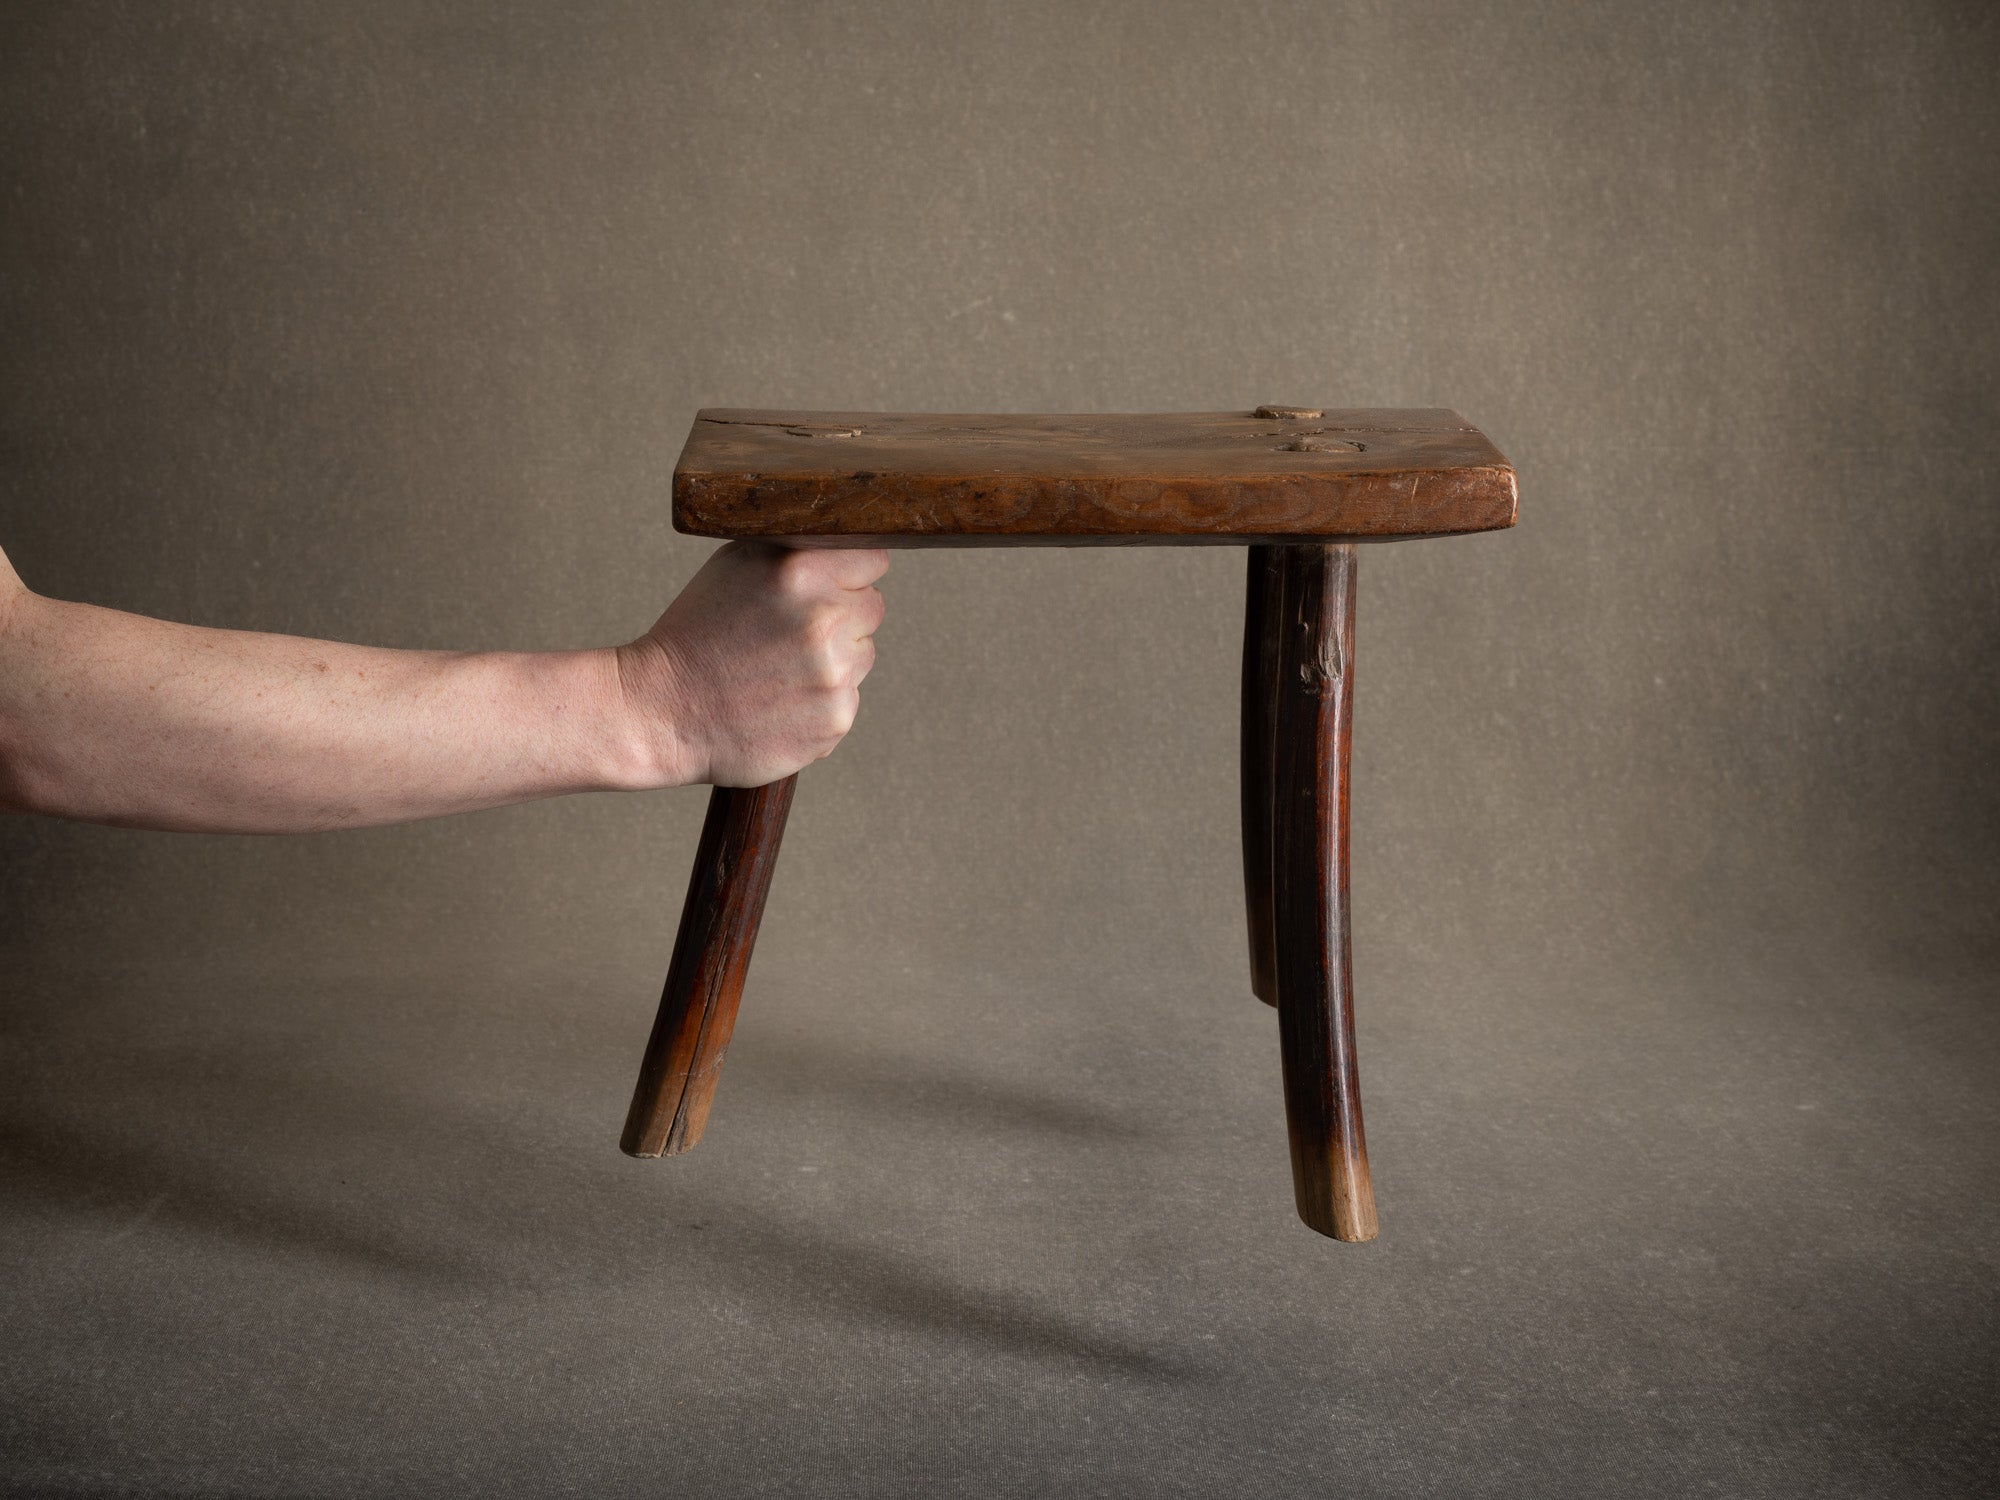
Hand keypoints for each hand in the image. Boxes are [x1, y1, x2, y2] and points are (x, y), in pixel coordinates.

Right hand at [617, 542, 888, 786]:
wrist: (661, 710)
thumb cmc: (697, 632)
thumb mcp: (735, 563)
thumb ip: (797, 547)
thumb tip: (849, 539)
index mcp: (800, 573)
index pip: (872, 561)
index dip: (847, 573)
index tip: (826, 586)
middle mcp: (824, 622)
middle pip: (872, 608)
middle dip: (842, 616)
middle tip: (791, 632)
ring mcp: (833, 675)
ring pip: (863, 655)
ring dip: (834, 659)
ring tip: (780, 668)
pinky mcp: (834, 719)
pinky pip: (848, 698)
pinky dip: (822, 701)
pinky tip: (781, 700)